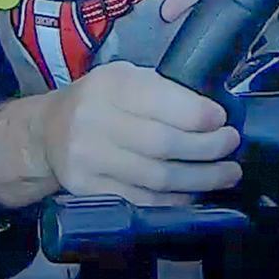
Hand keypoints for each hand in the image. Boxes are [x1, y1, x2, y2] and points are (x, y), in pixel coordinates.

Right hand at [39, 61, 241, 205]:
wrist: (46, 132)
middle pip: (164, 144)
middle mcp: (95, 122)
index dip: (199, 115)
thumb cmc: (99, 100)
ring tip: (227, 173)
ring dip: (200, 178)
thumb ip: (163, 89)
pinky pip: (141, 200)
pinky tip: (195, 192)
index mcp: (111, 86)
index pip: (162, 102)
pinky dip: (175, 199)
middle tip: (232, 146)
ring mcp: (88, 160)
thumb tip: (214, 109)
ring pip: (157, 177)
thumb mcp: (125, 78)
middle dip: (208, 148)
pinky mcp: (86, 190)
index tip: (223, 119)